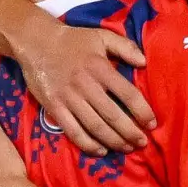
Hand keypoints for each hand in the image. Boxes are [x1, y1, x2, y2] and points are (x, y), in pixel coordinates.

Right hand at [13, 18, 154, 155]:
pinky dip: (87, 144)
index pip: (128, 94)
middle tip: (142, 143)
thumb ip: (125, 47)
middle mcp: (86, 85)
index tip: (151, 123)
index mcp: (100, 68)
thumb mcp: (101, 36)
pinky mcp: (54, 107)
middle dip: (130, 132)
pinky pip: (72, 131)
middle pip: (113, 115)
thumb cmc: (73, 40)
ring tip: (126, 148)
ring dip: (113, 141)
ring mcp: (68, 98)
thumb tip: (144, 62)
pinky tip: (100, 150)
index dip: (142, 111)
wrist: (36, 42)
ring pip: (95, 126)